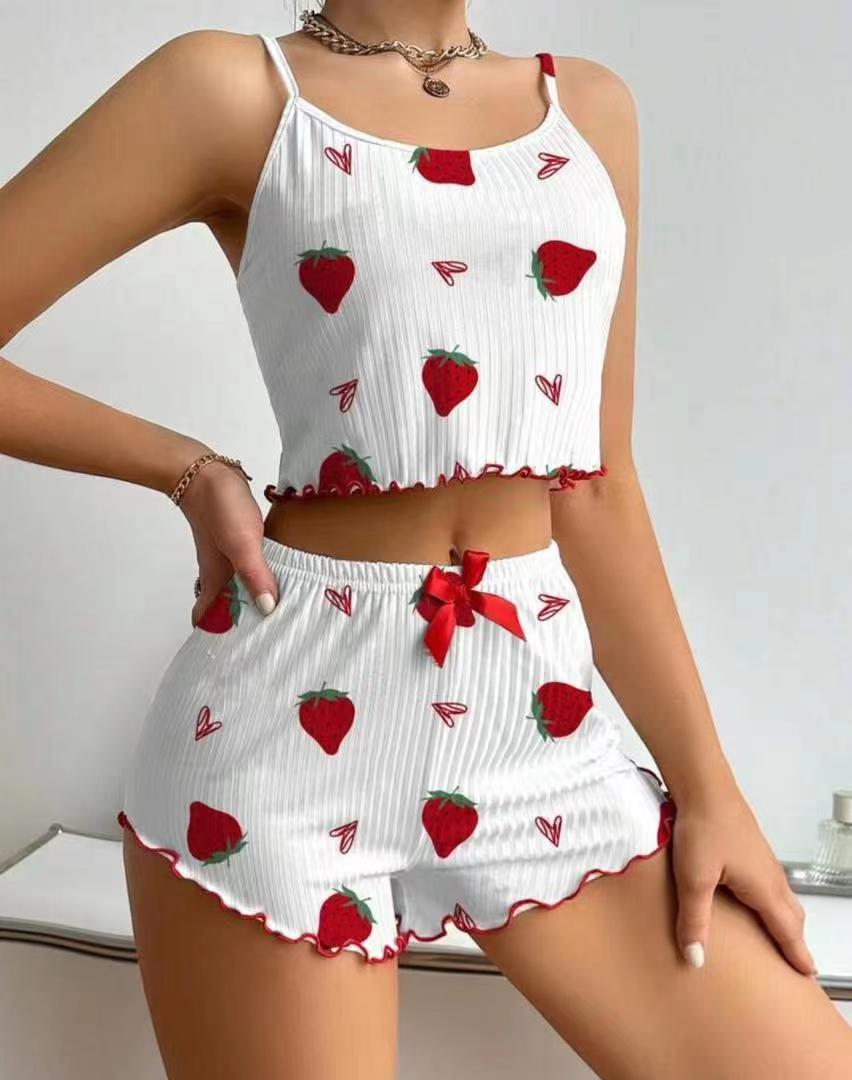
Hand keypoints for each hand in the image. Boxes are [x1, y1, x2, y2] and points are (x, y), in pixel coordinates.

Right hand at [178, 460, 278, 626]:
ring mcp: (228, 557)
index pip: (209, 619)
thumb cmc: (220, 507)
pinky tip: (280, 576)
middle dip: (243, 624)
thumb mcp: (242, 544)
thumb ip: (255, 575)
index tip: (238, 654)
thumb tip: (268, 609)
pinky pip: (250, 568)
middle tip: (269, 638)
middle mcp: (220, 573)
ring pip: (239, 588)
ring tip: (280, 613)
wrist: (205, 471)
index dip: (219, 638)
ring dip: (254, 600)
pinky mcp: (238, 541)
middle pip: (228, 607)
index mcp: (216, 580)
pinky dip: (261, 577)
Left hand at [670, 786, 816, 976]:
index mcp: (764, 888)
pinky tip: (751, 897)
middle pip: (791, 915)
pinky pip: (769, 882)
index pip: (787, 931)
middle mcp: (770, 875)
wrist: (703, 785)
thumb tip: (695, 958)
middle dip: (795, 939)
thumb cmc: (703, 826)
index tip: (807, 974)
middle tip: (796, 960)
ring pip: (781, 896)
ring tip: (777, 934)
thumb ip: (695, 920)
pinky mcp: (749, 847)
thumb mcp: (693, 879)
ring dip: (784, 918)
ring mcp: (762, 858)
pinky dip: (771, 899)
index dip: (797, 955)